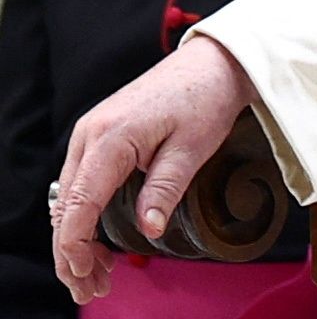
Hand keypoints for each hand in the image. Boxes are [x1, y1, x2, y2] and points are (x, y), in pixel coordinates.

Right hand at [50, 36, 256, 302]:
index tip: (85, 275)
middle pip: (67, 205)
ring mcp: (91, 132)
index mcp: (110, 137)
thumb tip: (148, 230)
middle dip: (72, 252)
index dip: (76, 245)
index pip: (79, 203)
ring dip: (75, 237)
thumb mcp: (192, 148)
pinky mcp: (100, 134)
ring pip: (69, 197)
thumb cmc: (205, 99)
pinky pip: (80, 182)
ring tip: (95, 275)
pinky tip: (95, 240)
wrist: (214, 63)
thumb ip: (165, 189)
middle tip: (91, 288)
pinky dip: (82, 214)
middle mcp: (90, 134)